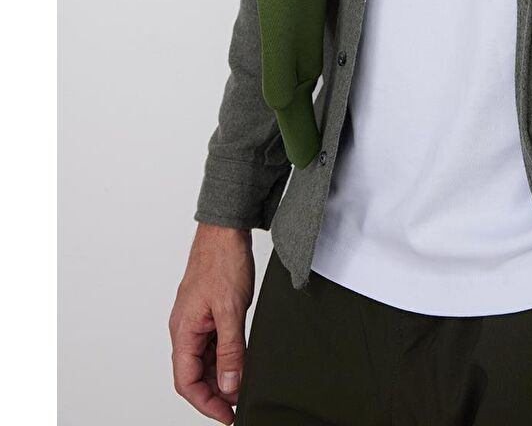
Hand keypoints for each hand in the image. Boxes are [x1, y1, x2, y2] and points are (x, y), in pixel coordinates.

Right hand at [169, 223, 255, 422]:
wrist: (226, 229)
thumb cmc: (223, 261)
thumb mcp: (232, 310)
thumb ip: (230, 350)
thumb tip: (228, 385)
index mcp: (183, 331)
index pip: (187, 382)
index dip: (206, 403)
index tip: (228, 416)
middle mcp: (185, 328)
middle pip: (194, 374)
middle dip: (215, 393)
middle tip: (239, 404)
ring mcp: (196, 320)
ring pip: (204, 359)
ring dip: (221, 375)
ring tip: (243, 384)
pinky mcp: (207, 311)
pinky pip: (212, 343)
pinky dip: (225, 356)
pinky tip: (241, 359)